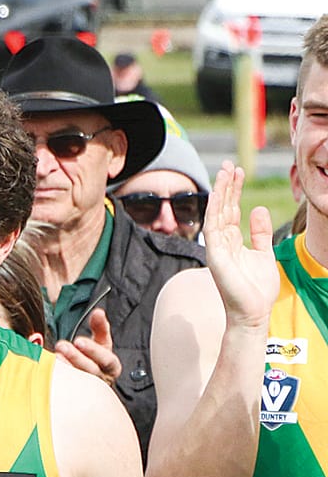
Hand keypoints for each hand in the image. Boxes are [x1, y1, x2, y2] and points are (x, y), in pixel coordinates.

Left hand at [53, 308, 121, 384]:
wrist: (88, 380)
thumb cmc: (94, 357)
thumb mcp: (100, 342)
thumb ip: (100, 327)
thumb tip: (99, 312)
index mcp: (110, 366)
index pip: (107, 359)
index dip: (93, 350)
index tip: (78, 341)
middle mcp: (101, 379)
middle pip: (91, 371)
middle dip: (76, 357)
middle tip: (61, 345)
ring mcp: (87, 389)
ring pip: (78, 381)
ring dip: (65, 367)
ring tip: (54, 356)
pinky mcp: (74, 395)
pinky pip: (67, 389)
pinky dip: (58, 379)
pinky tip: (48, 369)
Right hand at [204, 162, 280, 331]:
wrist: (253, 312)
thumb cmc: (257, 288)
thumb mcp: (264, 253)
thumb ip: (259, 232)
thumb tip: (258, 209)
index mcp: (231, 242)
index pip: (230, 211)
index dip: (234, 191)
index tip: (238, 172)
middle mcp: (221, 243)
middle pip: (222, 208)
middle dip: (226, 186)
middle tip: (229, 164)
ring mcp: (216, 249)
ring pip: (216, 214)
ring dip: (221, 192)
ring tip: (226, 171)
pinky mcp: (215, 256)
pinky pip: (213, 229)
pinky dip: (215, 211)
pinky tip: (219, 195)